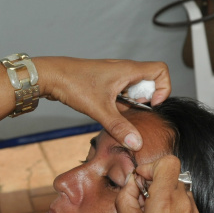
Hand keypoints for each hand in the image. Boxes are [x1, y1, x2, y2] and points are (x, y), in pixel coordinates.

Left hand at [36, 57, 170, 150]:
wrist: (50, 75)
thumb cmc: (73, 83)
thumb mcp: (99, 109)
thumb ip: (119, 126)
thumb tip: (136, 142)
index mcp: (128, 70)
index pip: (161, 71)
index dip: (163, 88)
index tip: (151, 105)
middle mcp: (123, 70)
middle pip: (149, 82)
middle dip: (146, 100)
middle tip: (132, 112)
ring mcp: (113, 76)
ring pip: (134, 89)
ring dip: (131, 103)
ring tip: (117, 113)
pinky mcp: (104, 82)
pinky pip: (121, 92)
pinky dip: (119, 103)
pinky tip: (107, 112)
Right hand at [115, 155, 201, 212]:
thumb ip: (127, 194)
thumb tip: (133, 182)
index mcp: (166, 198)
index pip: (168, 162)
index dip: (152, 166)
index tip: (142, 181)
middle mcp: (184, 203)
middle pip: (172, 176)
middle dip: (155, 182)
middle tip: (142, 200)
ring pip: (179, 190)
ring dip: (165, 195)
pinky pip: (185, 206)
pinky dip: (173, 208)